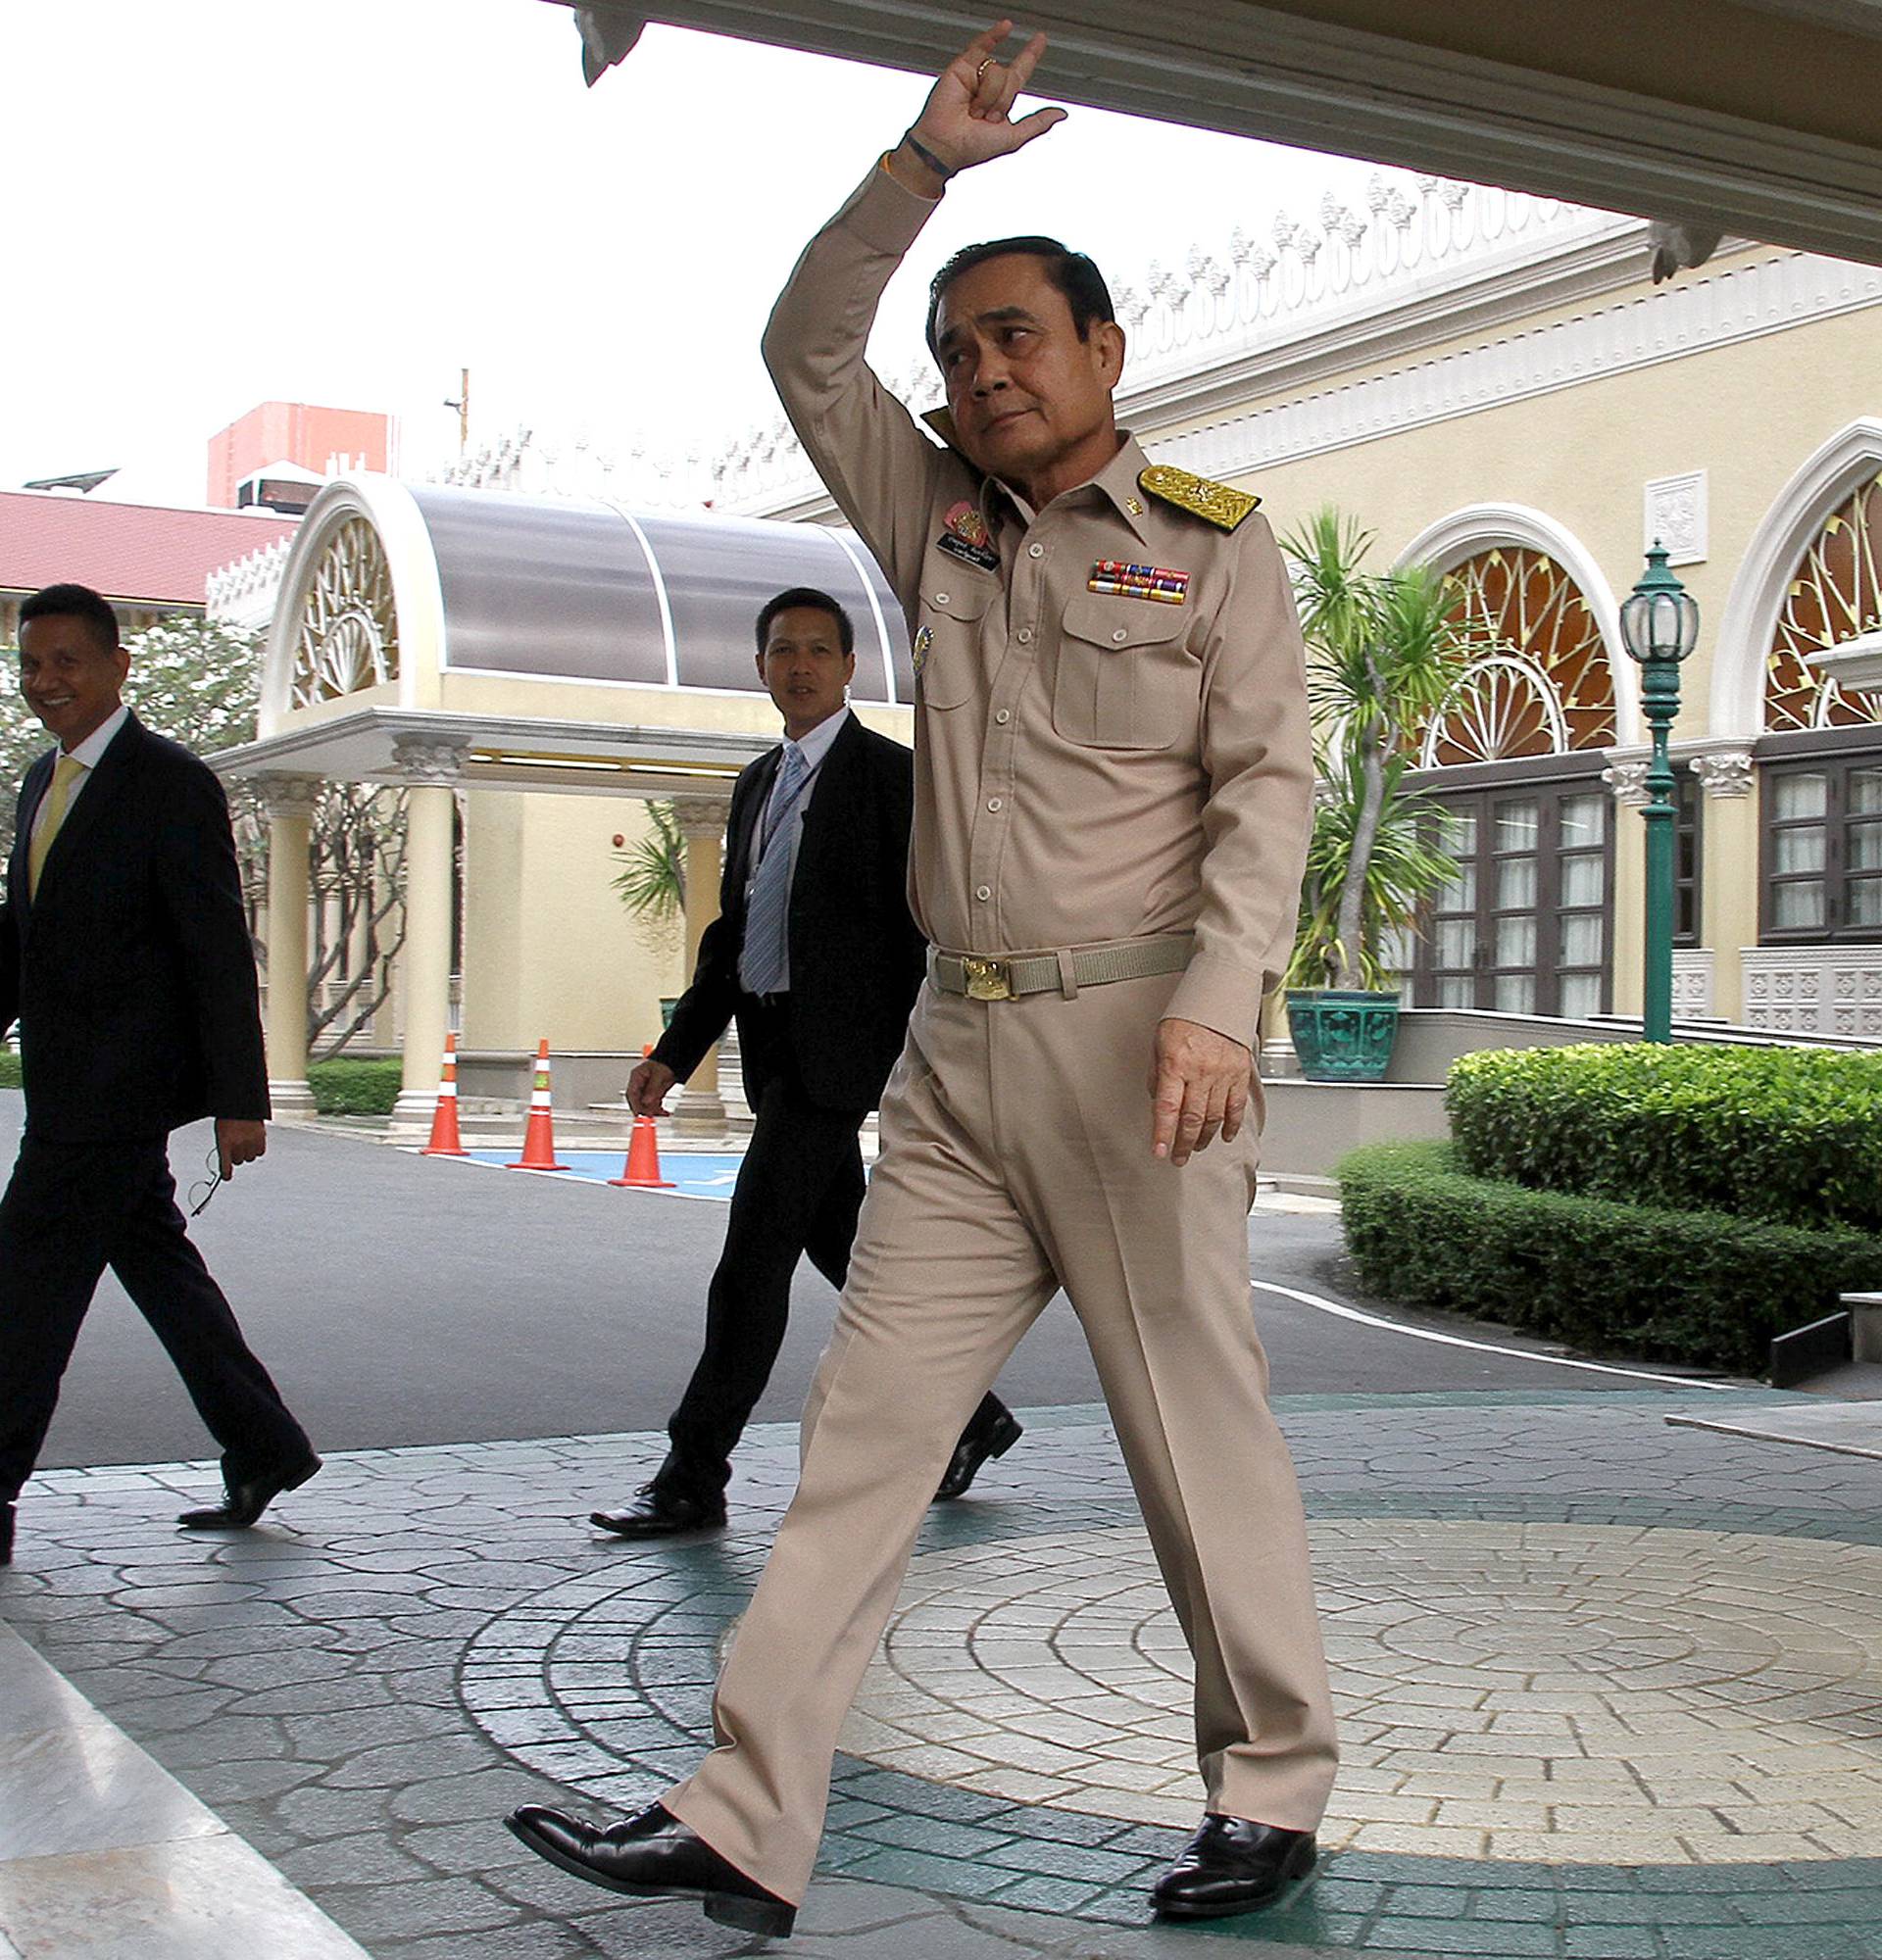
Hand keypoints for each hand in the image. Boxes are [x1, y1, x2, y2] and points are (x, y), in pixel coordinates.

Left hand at [216, 1118, 265, 1178]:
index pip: (225, 1163)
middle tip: (236, 1147)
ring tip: (245, 1142)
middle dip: (236, 1156)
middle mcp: (238, 1143)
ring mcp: (250, 1141)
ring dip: (247, 1153)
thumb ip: (224, 1146)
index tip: (227, 1177)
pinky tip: (253, 1142)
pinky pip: (260, 1152)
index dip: (226, 1172)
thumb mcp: (221, 1132)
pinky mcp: (261, 1138)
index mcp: (225, 1142)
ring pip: (250, 1158)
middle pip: (238, 1161)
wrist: (241, 1103)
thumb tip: (228, 1159)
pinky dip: (257, 1149)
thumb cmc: (229, 1116)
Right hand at [627, 1057, 677, 1118]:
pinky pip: (653, 1104)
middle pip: (638, 1101)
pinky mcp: (653, 1094)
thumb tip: (646, 1101)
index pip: (631, 1093)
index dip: (634, 1105)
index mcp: (637, 1076)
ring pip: (646, 1104)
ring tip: (662, 1114)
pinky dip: (659, 1109)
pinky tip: (664, 1112)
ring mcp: (646, 1089)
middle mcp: (640, 1084)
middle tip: (652, 1116)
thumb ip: (652, 1088)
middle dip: (645, 1109)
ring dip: (653, 1111)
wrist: (675, 1063)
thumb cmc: (664, 1064)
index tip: (639, 1113)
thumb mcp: (658, 1075)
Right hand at [902, 20, 1065, 181]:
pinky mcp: (962, 66)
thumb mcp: (1014, 138)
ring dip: (989, 96)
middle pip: (1011, 77)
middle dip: (1001, 101)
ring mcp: (976, 74)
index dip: (1030, 55)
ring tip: (973, 110)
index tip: (1040, 39)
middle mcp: (989, 85)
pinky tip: (1006, 28)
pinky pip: (983, 47)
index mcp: (1001, 100)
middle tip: (986, 117)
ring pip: (998, 71)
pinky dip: (995, 35)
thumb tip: (1060, 114)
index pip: (1020, 72)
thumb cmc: (974, 147)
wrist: (946, 145)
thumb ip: (1037, 123)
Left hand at [1148, 1019, 1251, 1166]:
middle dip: (1183, 1143)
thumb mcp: (1158, 1043)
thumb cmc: (1185, 1020)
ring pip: (1214, 1117)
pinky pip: (1236, 1107)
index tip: (1160, 1151)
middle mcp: (1201, 1071)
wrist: (1218, 1000)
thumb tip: (1156, 1102)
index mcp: (1176, 1063)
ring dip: (1203, 1137)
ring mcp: (1223, 1073)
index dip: (1163, 1133)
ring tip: (1195, 1147)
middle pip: (1192, 1118)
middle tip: (1178, 1157)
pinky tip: (1223, 1136)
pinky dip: (1230, 1126)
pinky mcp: (1240, 1073)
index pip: (1167, 1107)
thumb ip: (1156, 1075)